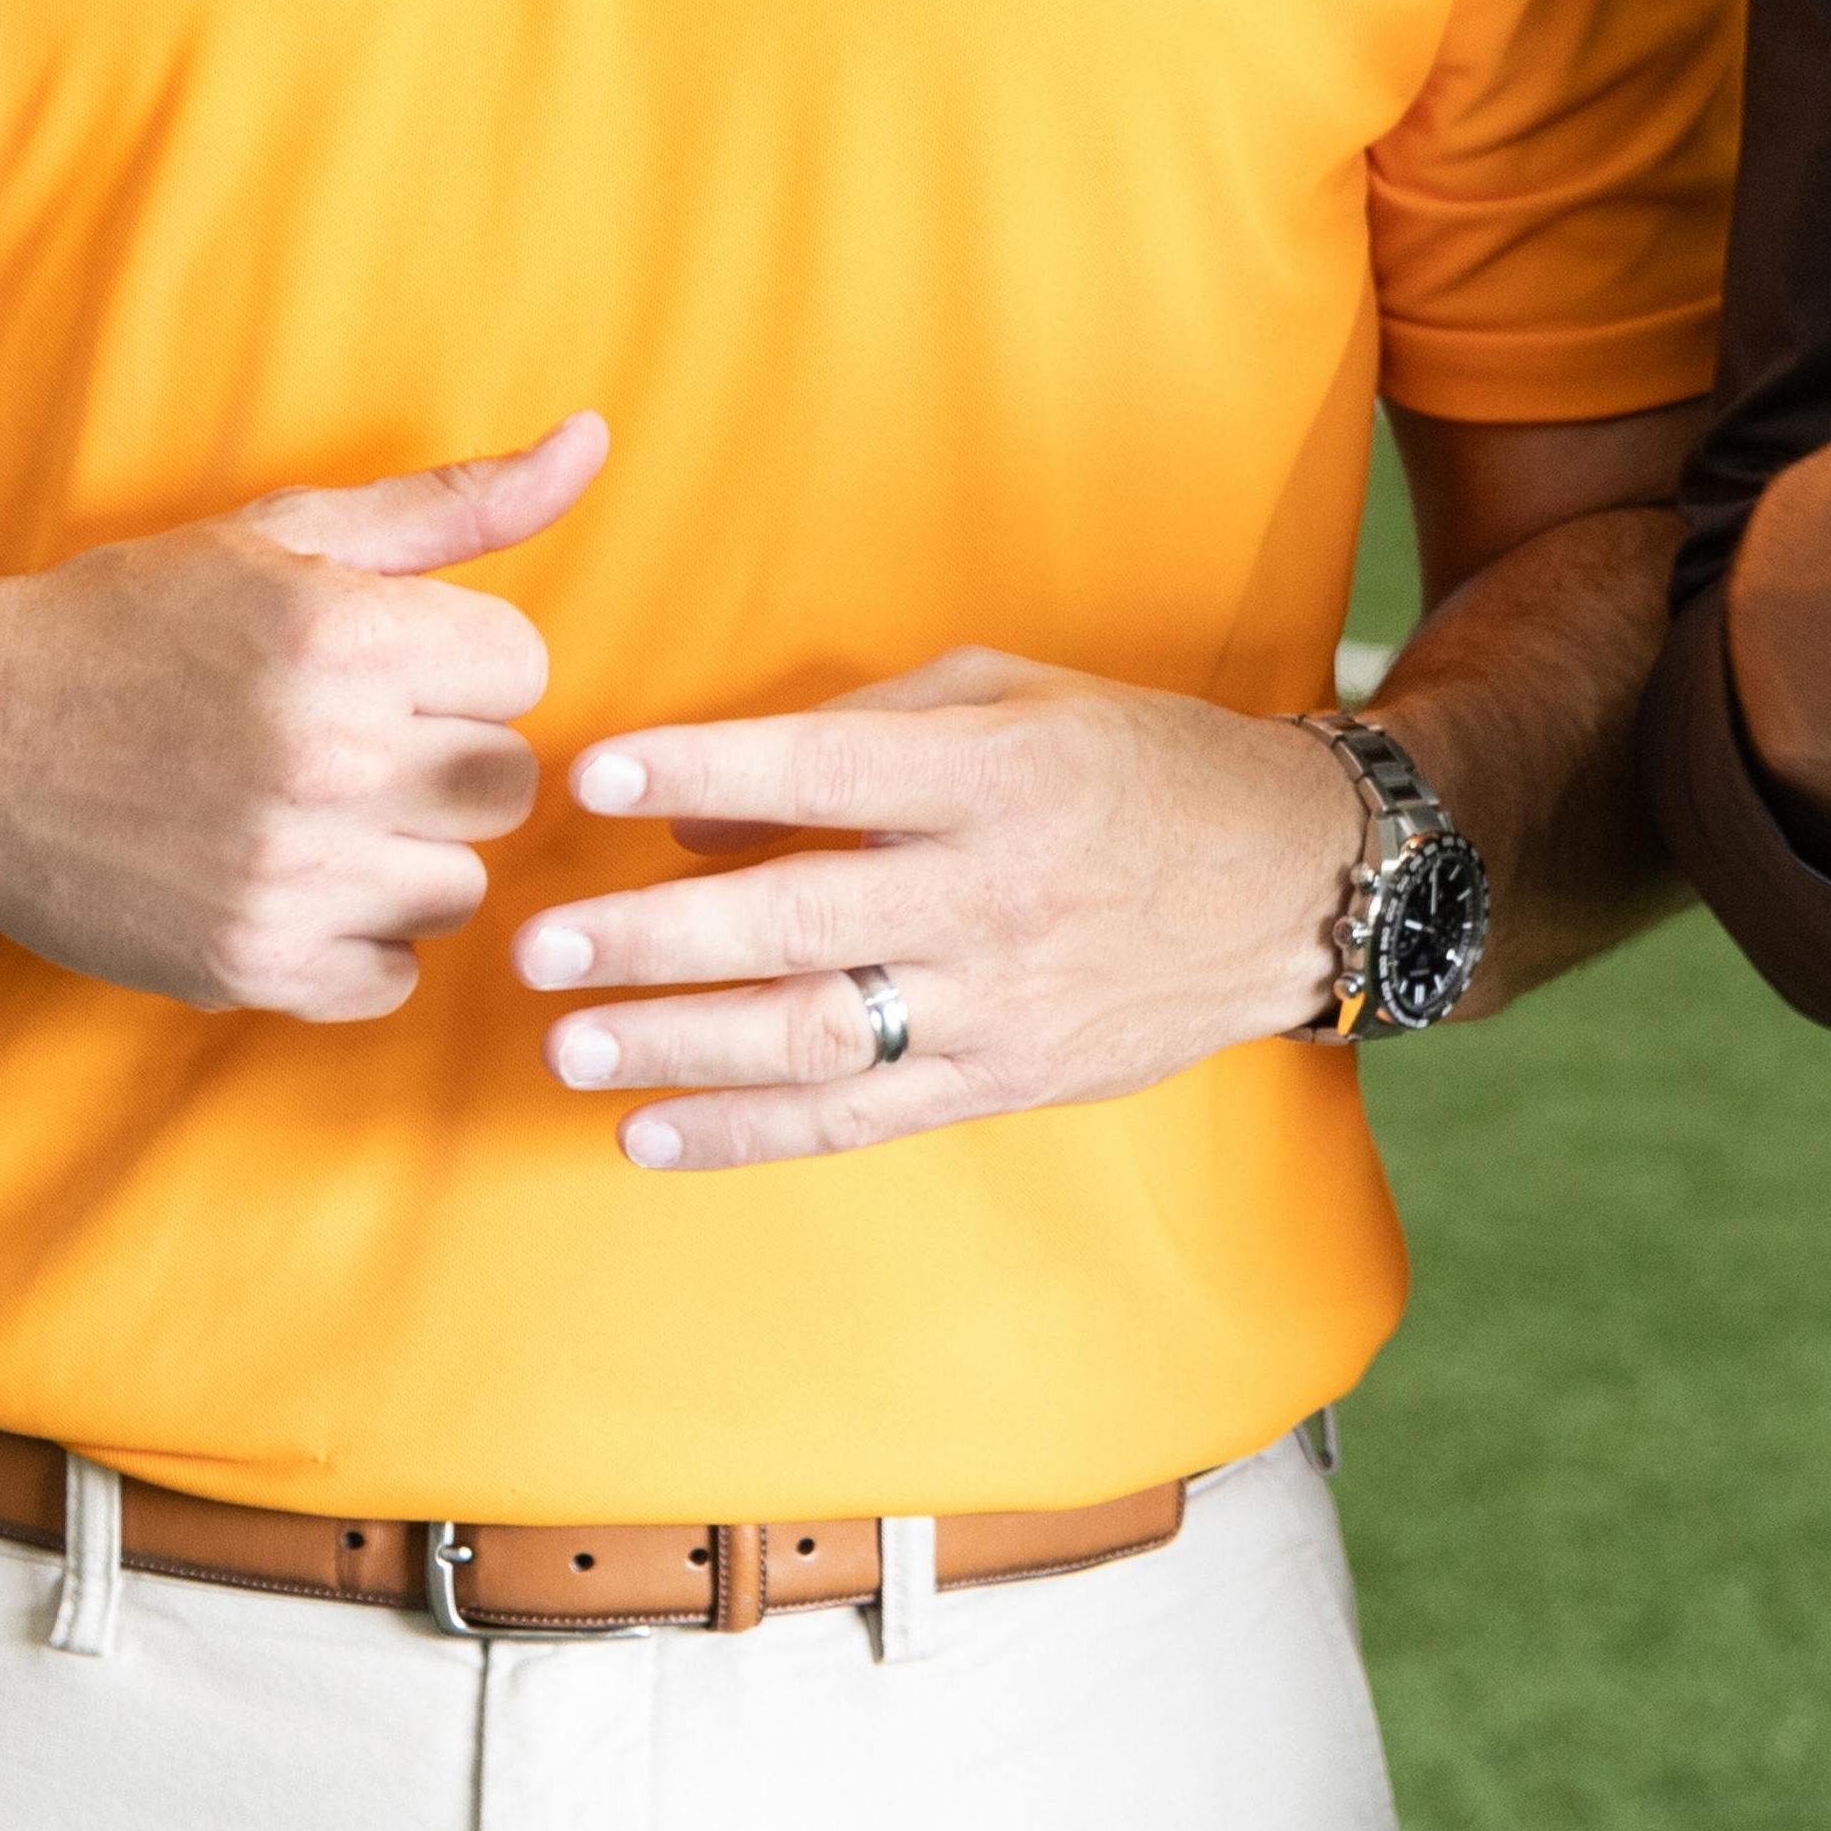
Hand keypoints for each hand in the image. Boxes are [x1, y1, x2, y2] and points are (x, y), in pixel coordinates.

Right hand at [0, 424, 605, 1018]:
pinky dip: (353, 945)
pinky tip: (284, 884)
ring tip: (309, 813)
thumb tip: (593, 440)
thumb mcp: (287, 535)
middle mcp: (327, 756)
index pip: (524, 667)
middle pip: (506, 783)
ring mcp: (289, 872)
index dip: (455, 661)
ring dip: (404, 856)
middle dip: (443, 759)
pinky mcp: (249, 965)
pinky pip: (393, 979)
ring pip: (461, 887)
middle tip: (346, 743)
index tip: (379, 664)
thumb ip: (455, 503)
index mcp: (345, 636)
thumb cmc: (134, 621)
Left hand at [510, 652, 1368, 1170]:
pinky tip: (648, 1133)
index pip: (829, 766)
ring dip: (679, 1045)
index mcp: (999, 773)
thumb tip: (698, 812)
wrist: (1291, 882)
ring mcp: (999, 999)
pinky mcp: (1002, 1080)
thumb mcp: (1017, 696)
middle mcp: (995, 890)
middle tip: (539, 947)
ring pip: (816, 1033)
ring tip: (570, 1046)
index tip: (598, 774)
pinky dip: (744, 1133)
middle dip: (657, 938)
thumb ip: (859, 727)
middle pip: (801, 917)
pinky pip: (854, 1120)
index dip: (708, 768)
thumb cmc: (1135, 764)